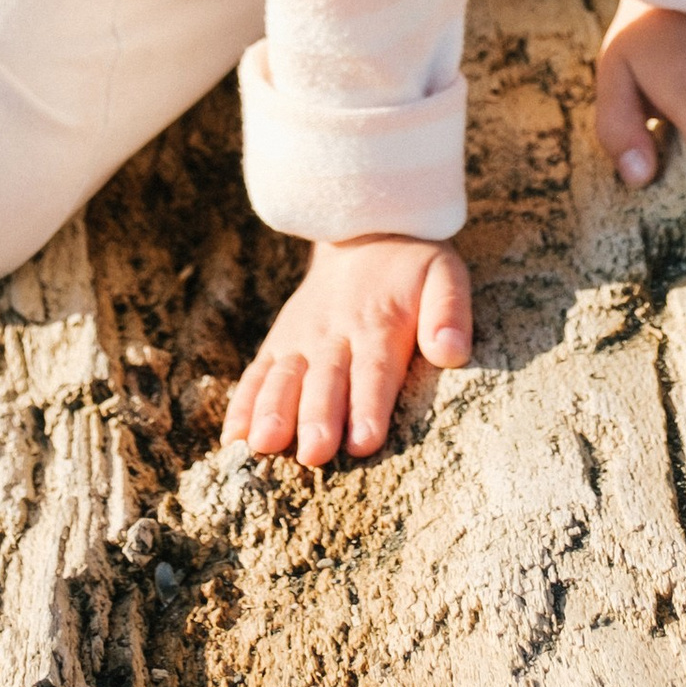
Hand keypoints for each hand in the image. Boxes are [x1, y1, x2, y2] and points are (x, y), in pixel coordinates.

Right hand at [221, 234, 472, 467]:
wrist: (363, 234)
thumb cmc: (412, 268)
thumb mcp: (444, 274)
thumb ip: (448, 310)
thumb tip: (451, 351)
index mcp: (379, 325)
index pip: (374, 370)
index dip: (369, 405)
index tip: (364, 440)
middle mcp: (334, 335)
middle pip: (325, 381)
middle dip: (317, 417)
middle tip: (314, 452)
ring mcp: (301, 340)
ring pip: (284, 378)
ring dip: (273, 411)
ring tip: (264, 444)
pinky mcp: (279, 343)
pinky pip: (258, 373)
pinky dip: (243, 404)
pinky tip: (234, 437)